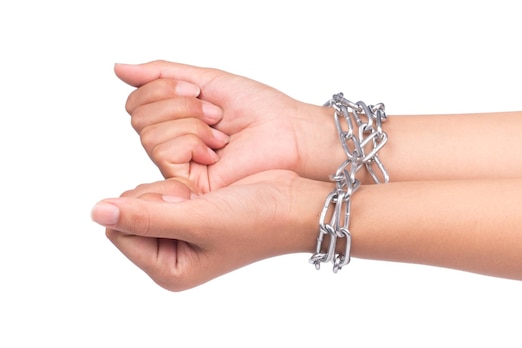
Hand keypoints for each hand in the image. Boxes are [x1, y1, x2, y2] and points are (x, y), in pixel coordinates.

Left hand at [91, 171, 329, 290]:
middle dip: (159, 193)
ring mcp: (182, 230)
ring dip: (173, 180)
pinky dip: (183, 174)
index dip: (144, 206)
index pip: (120, 231)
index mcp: (170, 268)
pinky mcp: (194, 209)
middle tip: (196, 196)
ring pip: (147, 194)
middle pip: (130, 210)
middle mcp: (172, 252)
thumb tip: (98, 211)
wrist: (296, 203)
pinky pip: (166, 184)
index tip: (182, 199)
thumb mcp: (199, 220)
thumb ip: (146, 216)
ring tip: (206, 191)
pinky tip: (207, 183)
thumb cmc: (258, 220)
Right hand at [115, 60, 339, 192]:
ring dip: (189, 122)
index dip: (161, 87)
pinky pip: (163, 153)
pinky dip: (190, 140)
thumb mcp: (206, 82)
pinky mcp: (189, 186)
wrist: (289, 133)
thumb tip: (119, 69)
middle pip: (138, 115)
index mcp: (178, 121)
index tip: (199, 91)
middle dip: (177, 104)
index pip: (138, 102)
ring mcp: (181, 168)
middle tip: (214, 113)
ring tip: (220, 133)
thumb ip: (162, 76)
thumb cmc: (260, 110)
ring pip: (148, 134)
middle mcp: (175, 146)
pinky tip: (216, 150)